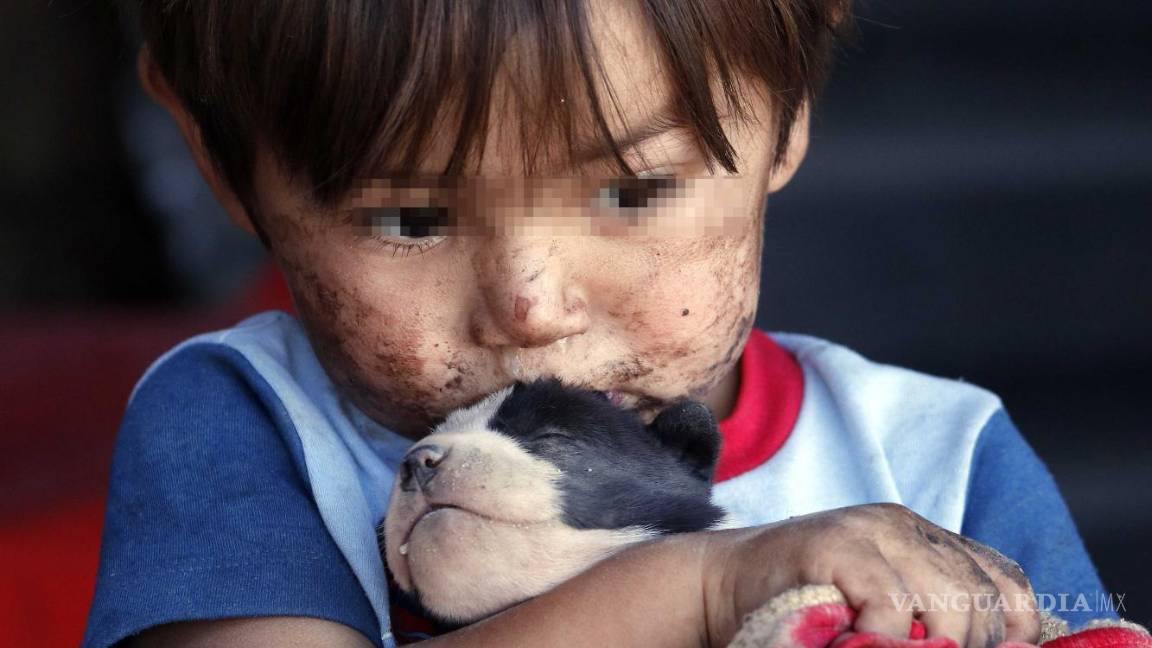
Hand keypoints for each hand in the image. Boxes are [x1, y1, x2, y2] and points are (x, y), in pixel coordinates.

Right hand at [698, 503, 1040, 647]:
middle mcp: (904, 526)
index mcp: (924, 539)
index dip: (1010, 634)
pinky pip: (893, 604)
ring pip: (952, 604)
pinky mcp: (836, 542)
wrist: (718, 588)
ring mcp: (870, 529)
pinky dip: (883, 640)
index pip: (1007, 585)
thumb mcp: (878, 613)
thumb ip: (929, 622)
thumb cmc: (800, 614)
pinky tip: (853, 643)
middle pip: (986, 599)